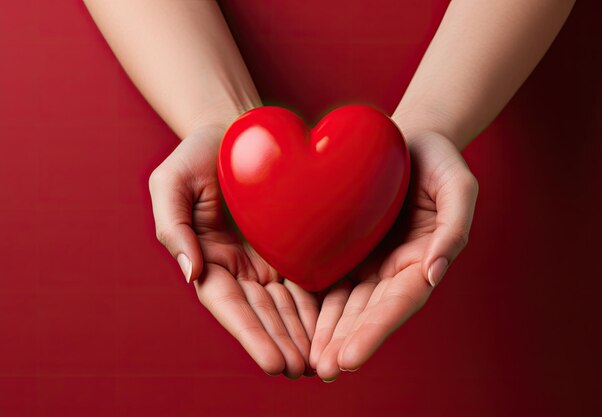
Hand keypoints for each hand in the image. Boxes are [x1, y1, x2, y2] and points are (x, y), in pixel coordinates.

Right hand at [148, 125, 318, 377]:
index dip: (251, 335)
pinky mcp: (295, 247)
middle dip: (282, 344)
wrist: (240, 132)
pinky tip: (336, 327)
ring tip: (323, 361)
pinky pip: (309, 279)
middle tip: (306, 371)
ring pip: (289, 306)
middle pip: (263, 314)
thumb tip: (192, 274)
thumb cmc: (200, 154)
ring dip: (303, 335)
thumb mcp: (172, 182)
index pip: (229, 306)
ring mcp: (269, 260)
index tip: (273, 362)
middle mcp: (241, 268)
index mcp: (211, 259)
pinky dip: (319, 307)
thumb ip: (173, 228)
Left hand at [310, 129, 478, 381]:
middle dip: (346, 342)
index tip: (350, 358)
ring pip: (345, 303)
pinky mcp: (344, 247)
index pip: (398, 304)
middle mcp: (392, 268)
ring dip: (328, 333)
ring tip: (308, 360)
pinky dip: (314, 301)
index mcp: (420, 260)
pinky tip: (296, 322)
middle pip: (368, 312)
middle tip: (322, 369)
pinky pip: (326, 276)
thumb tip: (434, 274)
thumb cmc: (439, 161)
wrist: (408, 140)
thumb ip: (454, 229)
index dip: (374, 332)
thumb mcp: (458, 187)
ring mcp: (367, 260)